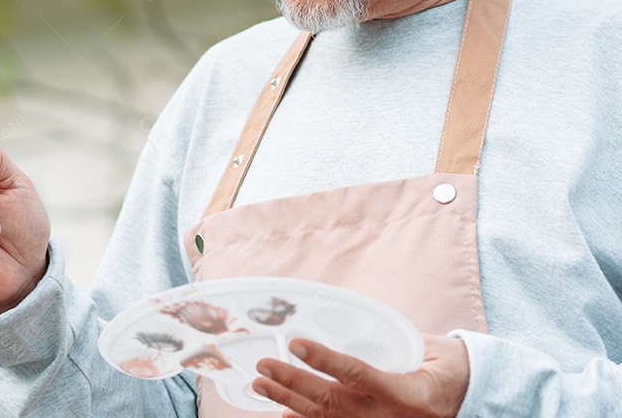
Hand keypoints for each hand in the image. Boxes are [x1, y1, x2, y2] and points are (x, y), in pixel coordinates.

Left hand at [252, 334, 469, 417]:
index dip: (324, 360)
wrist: (471, 402)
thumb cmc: (450, 370)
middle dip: (293, 384)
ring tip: (261, 386)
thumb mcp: (431, 350)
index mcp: (408, 393)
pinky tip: (284, 413)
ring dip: (289, 402)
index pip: (358, 374)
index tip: (296, 343)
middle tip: (263, 367)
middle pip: (332, 402)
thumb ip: (392, 343)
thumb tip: (347, 324)